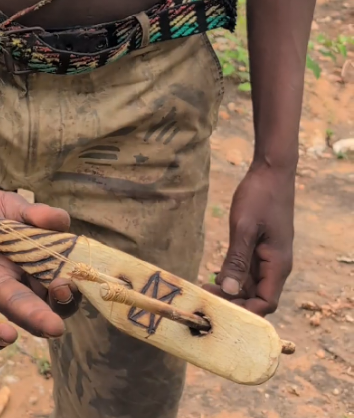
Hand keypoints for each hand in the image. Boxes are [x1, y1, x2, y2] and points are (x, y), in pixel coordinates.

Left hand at [0, 188, 77, 349]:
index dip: (61, 296)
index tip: (66, 284)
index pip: (48, 294)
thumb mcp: (4, 205)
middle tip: (54, 328)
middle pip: (18, 308)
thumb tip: (62, 220)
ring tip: (6, 336)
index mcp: (16, 270)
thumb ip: (30, 213)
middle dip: (37, 320)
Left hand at [215, 162, 294, 314]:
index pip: (266, 304)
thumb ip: (237, 260)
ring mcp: (269, 256)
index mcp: (278, 265)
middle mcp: (276, 265)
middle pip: (257, 297)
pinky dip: (233, 276)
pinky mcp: (261, 247)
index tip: (221, 311)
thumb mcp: (244, 227)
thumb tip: (229, 291)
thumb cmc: (260, 196)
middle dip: (234, 303)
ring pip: (251, 284)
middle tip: (205, 301)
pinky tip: (214, 276)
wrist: (271, 171)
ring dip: (232, 290)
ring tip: (205, 290)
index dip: (246, 313)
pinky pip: (248, 270)